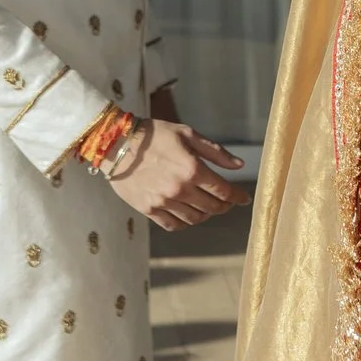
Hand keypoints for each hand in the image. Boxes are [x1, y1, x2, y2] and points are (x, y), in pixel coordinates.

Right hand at [108, 118, 245, 230]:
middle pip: (212, 207)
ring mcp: (163, 202)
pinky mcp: (149, 209)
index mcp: (192, 169)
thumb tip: (239, 165)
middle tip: (227, 202)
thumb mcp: (187, 134)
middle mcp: (180, 189)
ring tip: (207, 206)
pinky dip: (185, 223)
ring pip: (195, 219)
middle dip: (224, 206)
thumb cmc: (153, 134)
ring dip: (206, 214)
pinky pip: (173, 225)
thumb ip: (215, 152)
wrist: (115, 144)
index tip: (244, 198)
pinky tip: (188, 214)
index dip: (238, 196)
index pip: (224, 190)